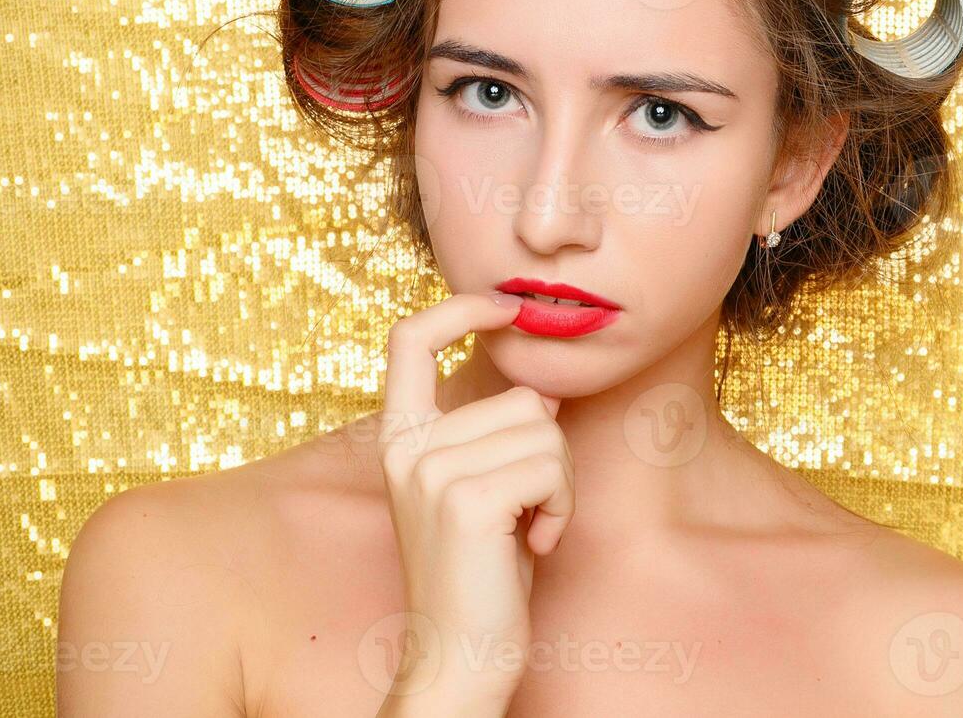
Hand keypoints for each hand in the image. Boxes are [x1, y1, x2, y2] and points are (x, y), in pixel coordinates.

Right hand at [374, 292, 574, 706]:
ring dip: (559, 482)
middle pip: (522, 397)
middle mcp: (407, 449)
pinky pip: (551, 466)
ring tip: (528, 527)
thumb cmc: (483, 574)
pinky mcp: (466, 500)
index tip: (506, 308)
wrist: (461, 654)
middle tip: (529, 508)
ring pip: (545, 431)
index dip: (460, 308)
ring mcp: (432, 472)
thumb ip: (497, 432)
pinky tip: (535, 542)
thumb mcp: (483, 487)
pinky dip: (561, 505)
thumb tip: (542, 389)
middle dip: (550, 451)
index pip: (409, 340)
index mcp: (401, 440)